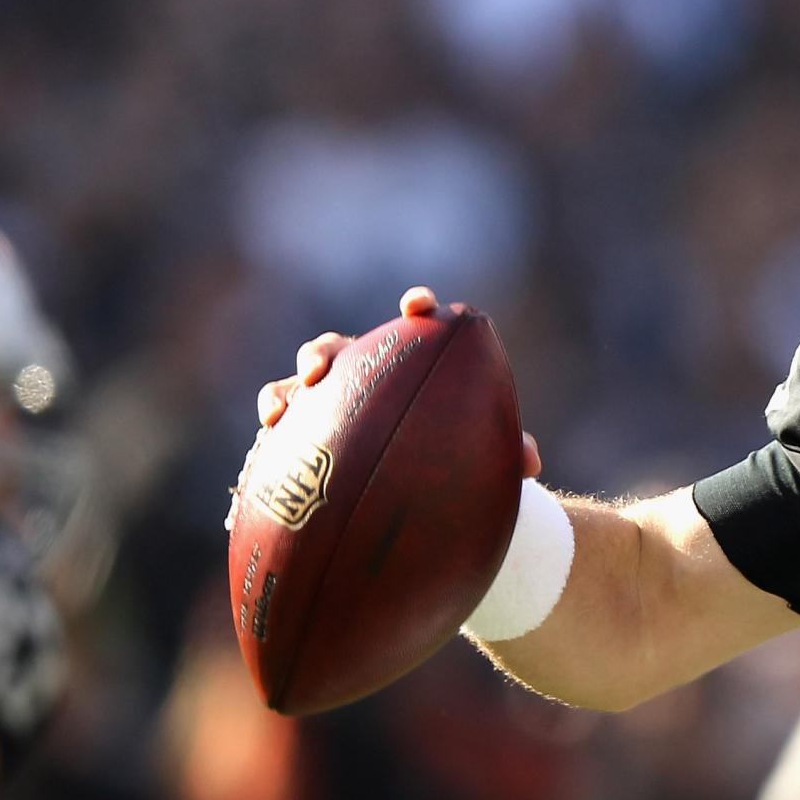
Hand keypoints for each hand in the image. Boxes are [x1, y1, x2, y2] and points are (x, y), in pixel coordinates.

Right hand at [253, 285, 539, 474]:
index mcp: (408, 366)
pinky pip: (278, 432)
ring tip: (286, 406)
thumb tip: (531, 460)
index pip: (414, 326)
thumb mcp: (481, 456)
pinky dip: (271, 431)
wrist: (416, 493)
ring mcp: (326, 405)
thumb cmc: (453, 458)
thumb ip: (505, 450)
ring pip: (297, 383)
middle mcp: (361, 376)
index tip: (420, 306)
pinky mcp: (300, 437)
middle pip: (337, 349)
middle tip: (322, 368)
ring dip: (287, 389)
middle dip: (325, 351)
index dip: (417, 308)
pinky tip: (268, 441)